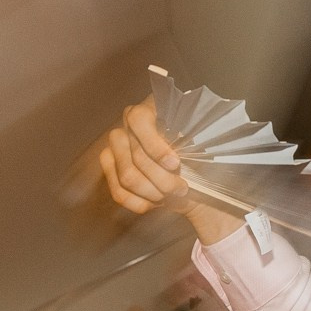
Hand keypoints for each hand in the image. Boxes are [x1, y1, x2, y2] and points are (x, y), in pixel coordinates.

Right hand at [92, 101, 242, 242]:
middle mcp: (127, 123)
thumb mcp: (202, 144)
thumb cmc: (197, 153)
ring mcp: (115, 145)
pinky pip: (118, 192)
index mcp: (150, 108)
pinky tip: (156, 203)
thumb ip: (193, 140)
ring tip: (171, 195)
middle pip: (137, 157)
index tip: (175, 164)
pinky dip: (140, 203)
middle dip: (162, 180)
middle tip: (182, 188)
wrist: (189, 172)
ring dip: (153, 192)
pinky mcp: (109, 167)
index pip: (139, 121)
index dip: (155, 146)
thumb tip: (188, 148)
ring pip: (127, 177)